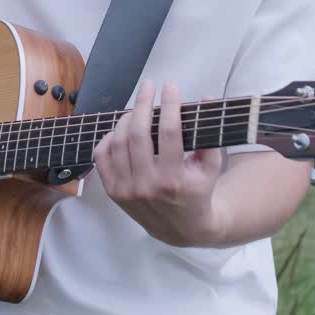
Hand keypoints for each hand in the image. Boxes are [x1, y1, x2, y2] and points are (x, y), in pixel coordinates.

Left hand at [93, 80, 227, 246]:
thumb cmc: (198, 192)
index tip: (170, 86)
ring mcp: (125, 189)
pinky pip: (101, 156)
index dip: (170, 105)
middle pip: (138, 133)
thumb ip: (210, 134)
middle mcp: (146, 185)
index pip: (169, 132)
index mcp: (173, 180)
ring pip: (118, 141)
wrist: (180, 229)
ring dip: (126, 118)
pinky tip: (121, 129)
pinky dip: (108, 138)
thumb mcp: (212, 168)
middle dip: (142, 103)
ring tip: (138, 107)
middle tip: (149, 86)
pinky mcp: (112, 191)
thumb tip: (205, 97)